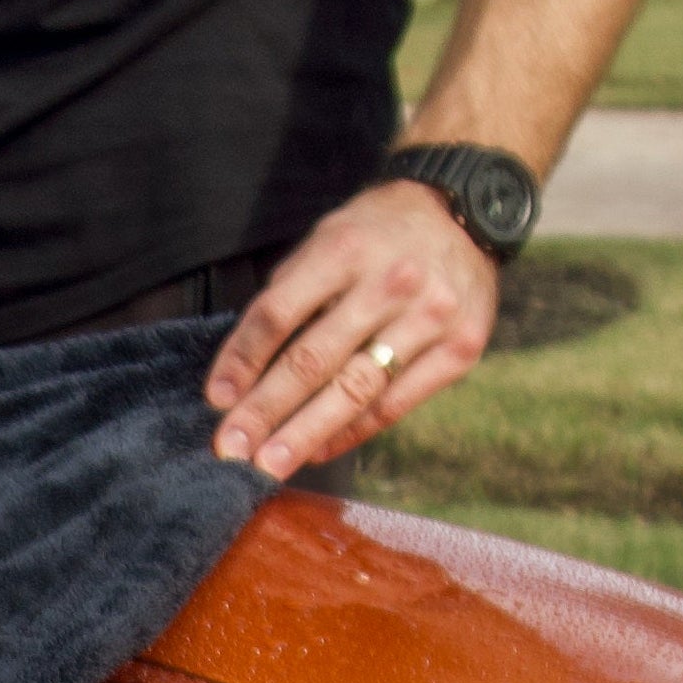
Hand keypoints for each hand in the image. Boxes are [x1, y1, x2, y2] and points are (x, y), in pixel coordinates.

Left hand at [206, 179, 502, 478]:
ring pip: (355, 389)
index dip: (242, 359)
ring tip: (268, 466)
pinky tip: (318, 451)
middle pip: (313, 359)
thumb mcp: (330, 237)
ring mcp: (430, 318)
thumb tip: (245, 365)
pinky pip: (394, 403)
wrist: (466, 217)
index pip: (279, 312)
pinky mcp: (459, 349)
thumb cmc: (380, 234)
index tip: (216, 398)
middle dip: (266, 410)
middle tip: (230, 449)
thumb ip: (291, 292)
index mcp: (345, 249)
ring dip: (305, 433)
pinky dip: (352, 432)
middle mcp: (391, 283)